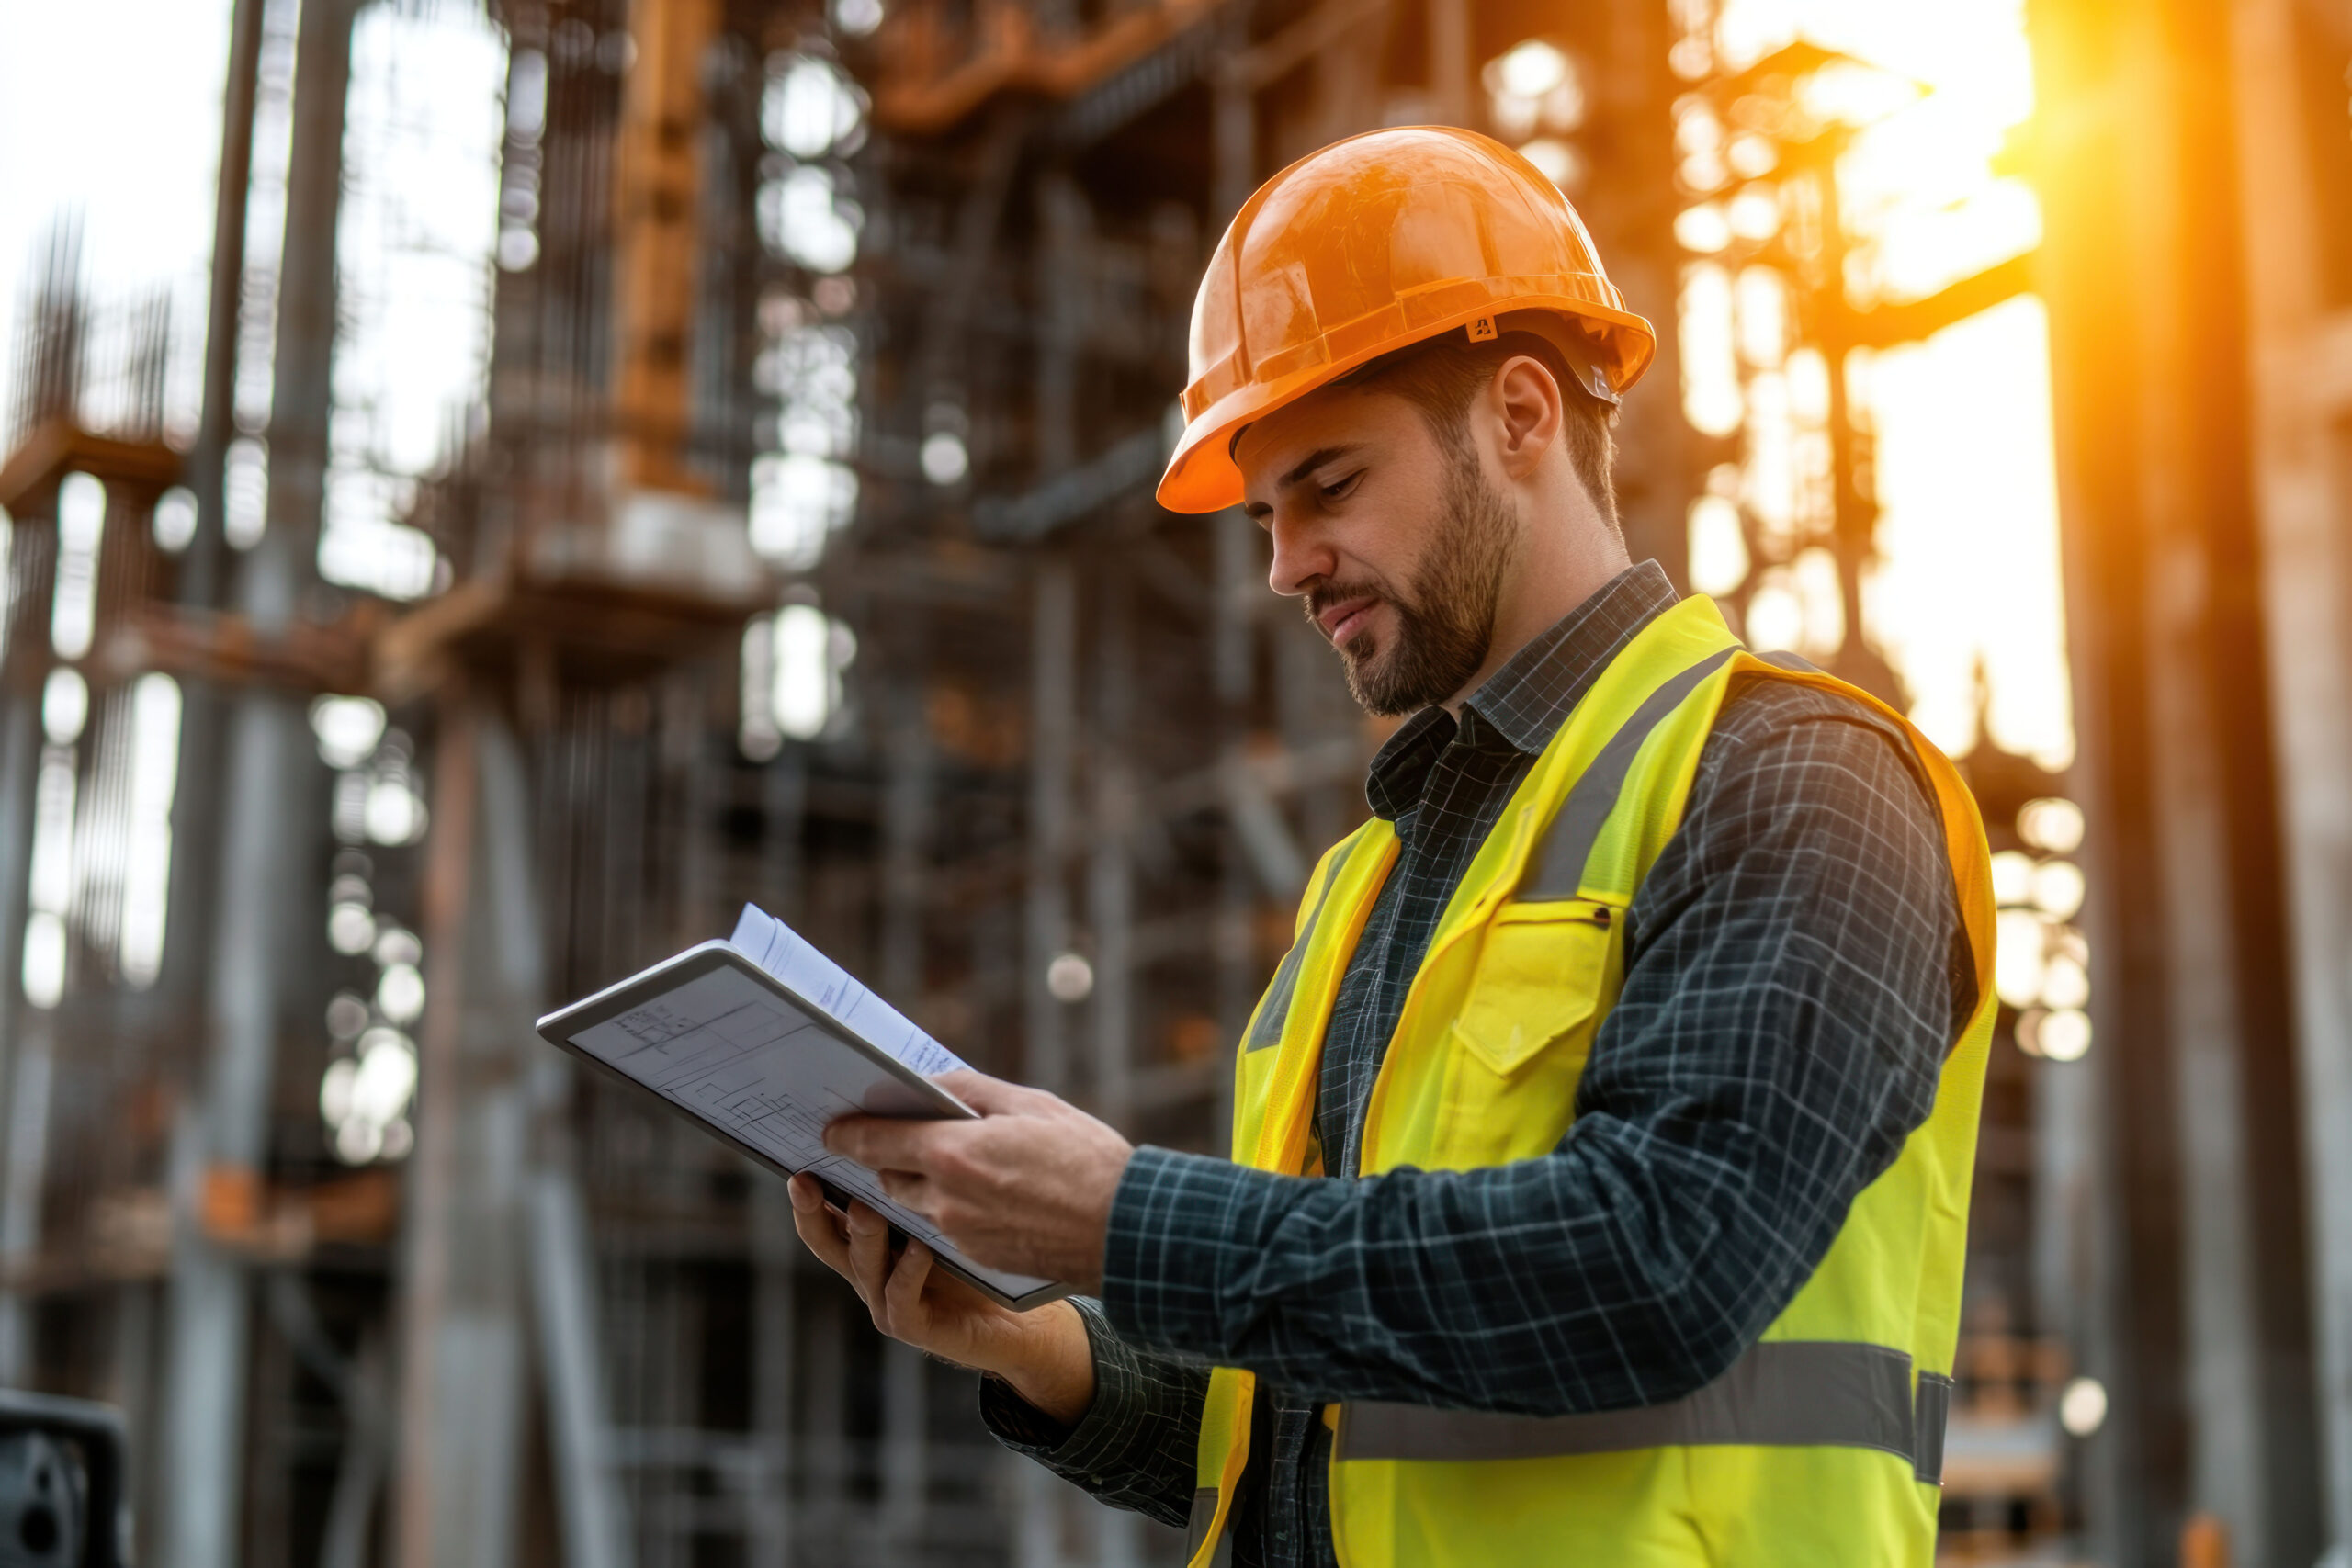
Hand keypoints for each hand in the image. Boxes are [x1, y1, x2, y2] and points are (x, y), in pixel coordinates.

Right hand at [787, 1174, 1094, 1424]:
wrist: (1019, 1314)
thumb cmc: (984, 1245)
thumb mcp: (949, 1197)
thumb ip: (924, 1164)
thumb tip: (906, 1108)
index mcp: (872, 1231)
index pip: (829, 1205)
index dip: (810, 1183)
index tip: (802, 1152)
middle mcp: (871, 1264)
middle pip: (826, 1237)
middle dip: (812, 1210)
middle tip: (805, 1181)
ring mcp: (887, 1297)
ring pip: (862, 1265)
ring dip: (863, 1235)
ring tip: (865, 1207)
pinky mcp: (915, 1324)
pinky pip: (901, 1298)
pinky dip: (908, 1271)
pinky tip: (920, 1248)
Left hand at [820, 1069, 1134, 1293]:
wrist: (1124, 1229)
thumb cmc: (1084, 1158)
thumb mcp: (1031, 1105)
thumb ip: (973, 1091)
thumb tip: (932, 1085)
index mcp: (952, 1152)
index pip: (878, 1141)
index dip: (849, 1133)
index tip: (831, 1129)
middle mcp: (945, 1198)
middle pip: (890, 1178)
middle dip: (891, 1159)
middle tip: (898, 1138)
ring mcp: (960, 1233)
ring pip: (919, 1206)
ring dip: (923, 1186)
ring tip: (951, 1165)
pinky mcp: (979, 1256)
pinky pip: (947, 1229)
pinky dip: (952, 1209)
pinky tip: (987, 1194)